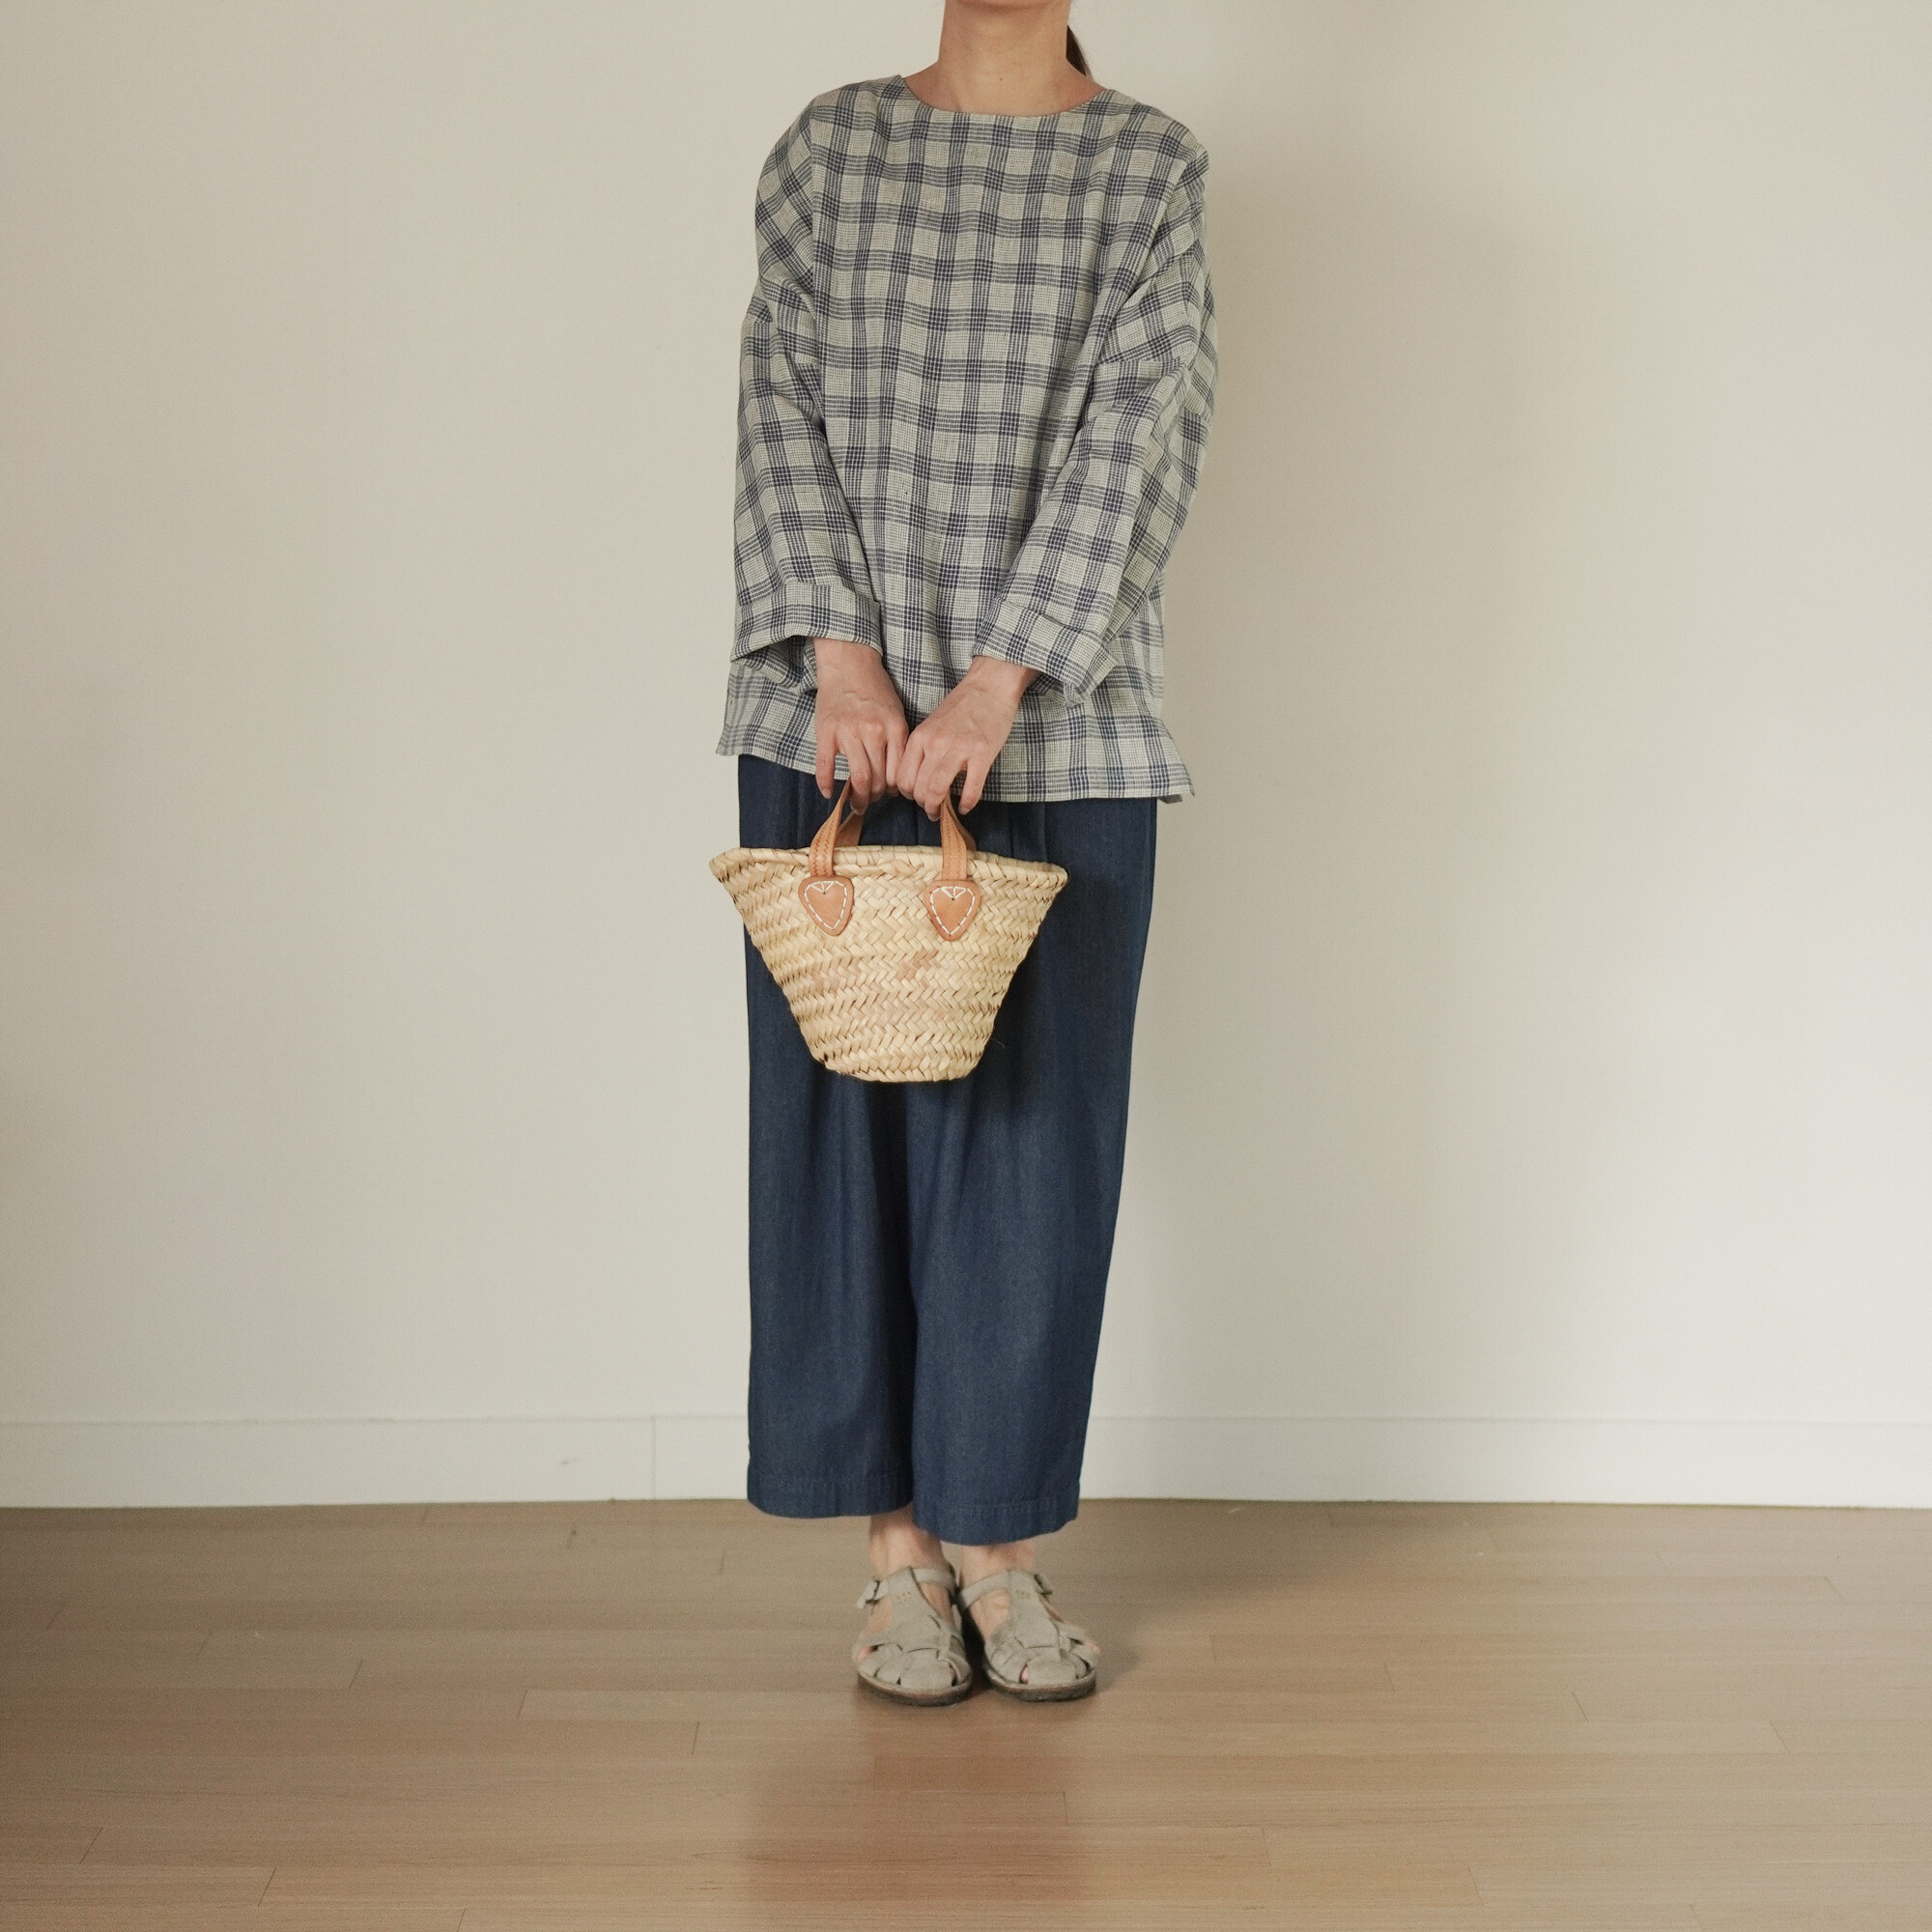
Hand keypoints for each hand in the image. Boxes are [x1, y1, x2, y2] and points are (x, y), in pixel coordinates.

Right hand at [812, 637, 906, 807]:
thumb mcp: (896, 713)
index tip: (890, 795)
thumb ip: (898, 742)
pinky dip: (826, 784)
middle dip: (876, 797)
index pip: (898, 773)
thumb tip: (897, 778)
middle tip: (871, 801)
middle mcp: (873, 732)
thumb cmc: (874, 688)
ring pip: (858, 778)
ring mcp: (848, 732)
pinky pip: (825, 766)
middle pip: (878, 780)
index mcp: (894, 728)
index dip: (895, 790)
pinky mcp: (826, 732)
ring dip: (857, 797)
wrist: (849, 662)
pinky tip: (829, 793)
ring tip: (856, 803)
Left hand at [896, 656, 1036, 816]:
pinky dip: (966, 804)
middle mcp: (935, 744)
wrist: (989, 686)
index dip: (906, 794)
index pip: (902, 777)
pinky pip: (970, 790)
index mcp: (920, 737)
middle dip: (923, 805)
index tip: (915, 797)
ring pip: (938, 791)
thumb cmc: (961, 706)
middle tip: (930, 808)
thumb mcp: (931, 724)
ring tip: (943, 813)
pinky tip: (965, 807)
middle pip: (919, 788)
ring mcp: (959, 749)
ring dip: (938, 809)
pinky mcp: (982, 754)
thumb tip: (917, 779)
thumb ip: (922, 749)